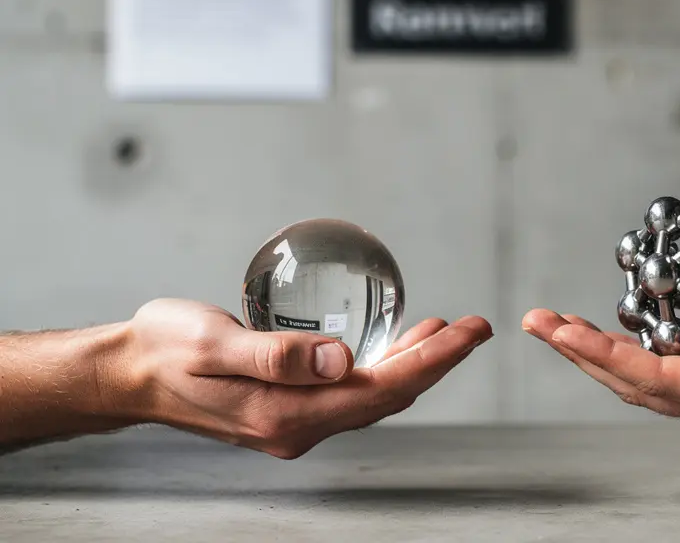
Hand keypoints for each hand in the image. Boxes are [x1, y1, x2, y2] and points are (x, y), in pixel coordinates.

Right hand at [116, 299, 491, 457]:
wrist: (130, 372)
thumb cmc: (165, 350)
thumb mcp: (214, 343)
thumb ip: (277, 355)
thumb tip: (341, 358)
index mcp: (287, 413)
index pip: (383, 389)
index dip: (434, 360)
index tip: (469, 332)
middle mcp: (298, 427)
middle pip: (388, 396)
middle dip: (437, 361)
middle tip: (475, 327)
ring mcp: (294, 422)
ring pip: (372, 396)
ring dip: (412, 365)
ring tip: (446, 332)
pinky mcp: (288, 409)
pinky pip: (350, 394)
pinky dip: (381, 368)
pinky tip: (390, 345)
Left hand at [523, 278, 679, 436]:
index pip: (656, 379)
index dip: (601, 354)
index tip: (557, 329)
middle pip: (639, 386)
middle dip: (583, 355)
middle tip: (537, 322)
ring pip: (651, 384)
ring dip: (602, 357)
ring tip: (559, 328)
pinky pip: (673, 376)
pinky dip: (635, 357)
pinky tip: (616, 337)